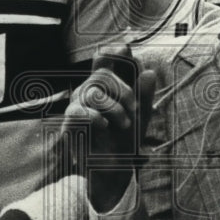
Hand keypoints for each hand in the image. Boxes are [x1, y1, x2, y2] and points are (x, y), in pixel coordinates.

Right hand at [64, 45, 156, 210]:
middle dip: (124, 90)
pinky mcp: (71, 123)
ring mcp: (78, 105)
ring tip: (125, 124)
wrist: (114, 171)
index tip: (126, 47)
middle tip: (136, 110)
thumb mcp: (141, 118)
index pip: (105, 61)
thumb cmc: (125, 142)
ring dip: (115, 108)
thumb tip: (149, 72)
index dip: (113, 51)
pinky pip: (79, 110)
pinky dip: (96, 117)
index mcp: (106, 88)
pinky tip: (105, 126)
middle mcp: (90, 92)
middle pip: (102, 74)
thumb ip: (145, 96)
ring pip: (94, 91)